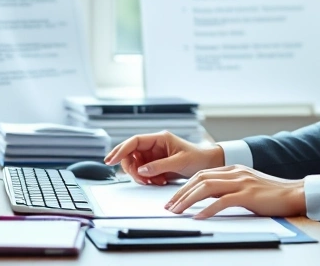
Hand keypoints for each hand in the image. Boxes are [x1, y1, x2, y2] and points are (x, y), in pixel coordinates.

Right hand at [104, 131, 223, 185]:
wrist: (207, 164)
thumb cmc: (197, 157)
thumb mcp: (180, 161)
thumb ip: (160, 165)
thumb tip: (142, 170)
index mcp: (159, 138)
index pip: (134, 141)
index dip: (121, 150)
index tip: (111, 160)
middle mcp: (153, 146)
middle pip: (130, 155)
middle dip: (132, 169)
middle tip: (141, 180)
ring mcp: (153, 156)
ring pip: (135, 166)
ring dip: (141, 176)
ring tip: (155, 181)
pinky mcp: (155, 165)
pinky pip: (143, 173)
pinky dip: (147, 180)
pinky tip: (159, 181)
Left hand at [166, 165, 305, 218]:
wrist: (295, 193)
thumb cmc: (272, 194)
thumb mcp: (247, 187)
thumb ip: (229, 189)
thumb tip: (209, 199)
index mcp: (234, 169)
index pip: (202, 174)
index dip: (185, 186)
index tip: (174, 199)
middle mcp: (235, 172)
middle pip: (200, 179)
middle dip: (181, 193)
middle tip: (169, 207)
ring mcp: (241, 182)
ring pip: (207, 188)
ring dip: (188, 200)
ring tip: (177, 212)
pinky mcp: (248, 195)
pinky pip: (223, 201)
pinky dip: (208, 209)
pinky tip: (198, 217)